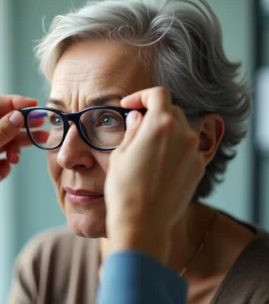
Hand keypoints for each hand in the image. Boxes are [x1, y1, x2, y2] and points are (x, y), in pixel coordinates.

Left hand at [0, 95, 46, 242]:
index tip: (33, 105)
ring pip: (4, 138)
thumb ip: (2, 131)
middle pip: (1, 120)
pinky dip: (3, 165)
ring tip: (17, 159)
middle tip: (40, 126)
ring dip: (13, 149)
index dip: (14, 103)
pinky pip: (1, 154)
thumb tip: (19, 115)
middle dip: (19, 127)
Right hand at [104, 87, 204, 262]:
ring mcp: (194, 153)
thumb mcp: (120, 154)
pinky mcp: (198, 169)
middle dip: (154, 113)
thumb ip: (133, 130)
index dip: (142, 96)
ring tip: (148, 147)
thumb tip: (139, 117)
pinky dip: (176, 148)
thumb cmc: (124, 190)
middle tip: (137, 126)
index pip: (158, 94)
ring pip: (182, 130)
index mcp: (161, 125)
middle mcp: (183, 135)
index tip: (130, 106)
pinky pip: (188, 149)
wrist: (142, 223)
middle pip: (172, 111)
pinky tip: (159, 163)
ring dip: (166, 131)